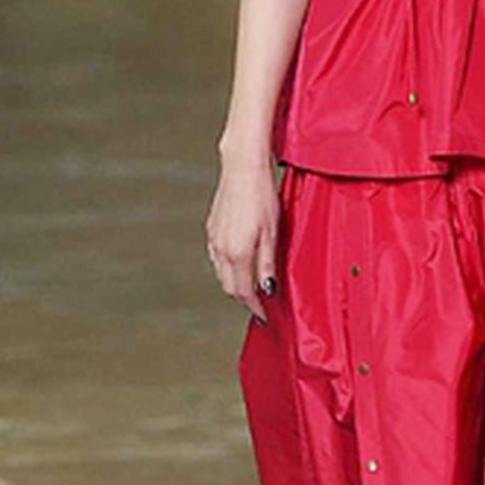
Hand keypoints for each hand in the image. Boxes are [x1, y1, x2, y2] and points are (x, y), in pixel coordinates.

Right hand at [205, 153, 281, 321]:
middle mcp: (221, 249)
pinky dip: (228, 268)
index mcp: (237, 253)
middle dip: (244, 299)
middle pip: (229, 286)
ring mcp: (213, 239)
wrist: (242, 169)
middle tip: (260, 305)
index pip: (243, 291)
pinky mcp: (211, 229)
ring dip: (235, 283)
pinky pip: (217, 258)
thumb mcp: (272, 233)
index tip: (264, 316)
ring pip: (221, 273)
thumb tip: (267, 289)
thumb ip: (267, 263)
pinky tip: (240, 263)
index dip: (254, 307)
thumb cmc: (262, 197)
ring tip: (252, 287)